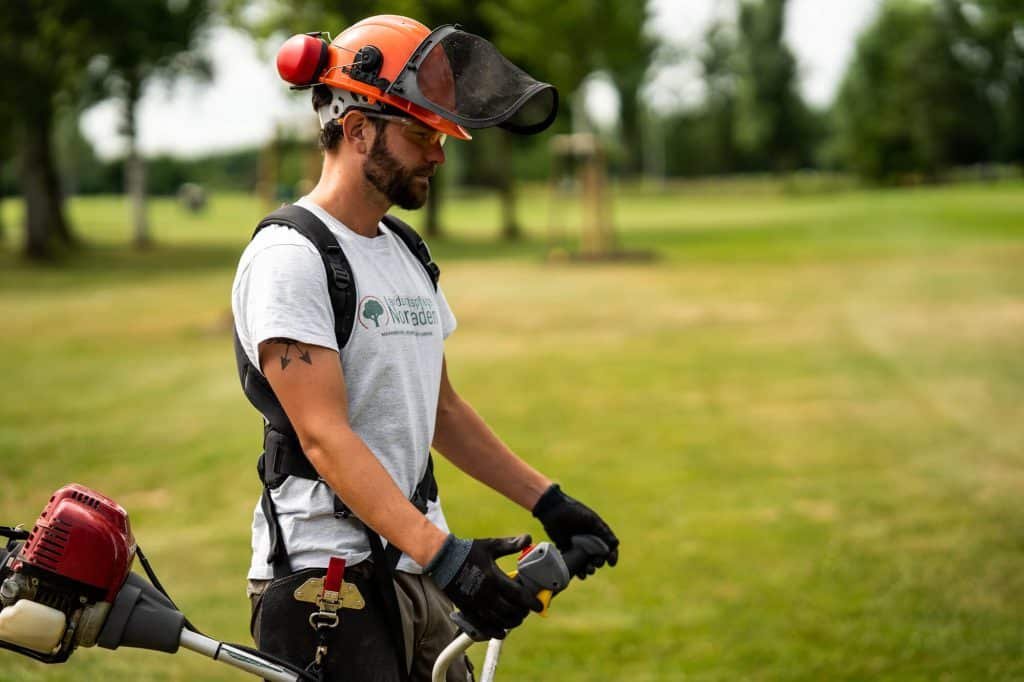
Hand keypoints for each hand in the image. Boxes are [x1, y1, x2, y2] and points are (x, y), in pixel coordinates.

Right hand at [426, 534, 542, 639]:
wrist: (442, 559)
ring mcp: (476, 604)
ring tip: (517, 618)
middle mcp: (486, 594)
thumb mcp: (490, 545)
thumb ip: (510, 544)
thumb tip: (528, 538)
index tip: (539, 606)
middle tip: (527, 610)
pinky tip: (502, 631)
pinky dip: (494, 632)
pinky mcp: (467, 610)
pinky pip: (483, 627)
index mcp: (494, 577)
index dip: (531, 602)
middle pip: (510, 611)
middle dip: (522, 613)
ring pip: (498, 621)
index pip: (518, 594)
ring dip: (511, 622)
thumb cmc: (468, 551)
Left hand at [532, 484, 618, 577]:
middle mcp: (590, 540)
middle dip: (599, 562)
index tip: (611, 562)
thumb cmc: (574, 511)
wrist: (553, 509)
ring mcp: (578, 546)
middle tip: (596, 563)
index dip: (612, 555)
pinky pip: (574, 563)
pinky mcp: (567, 550)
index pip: (610, 546)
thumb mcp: (590, 520)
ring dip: (589, 569)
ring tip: (588, 571)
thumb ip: (602, 532)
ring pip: (587, 562)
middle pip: (599, 556)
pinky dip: (578, 571)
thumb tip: (615, 545)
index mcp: (598, 532)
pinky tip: (580, 575)